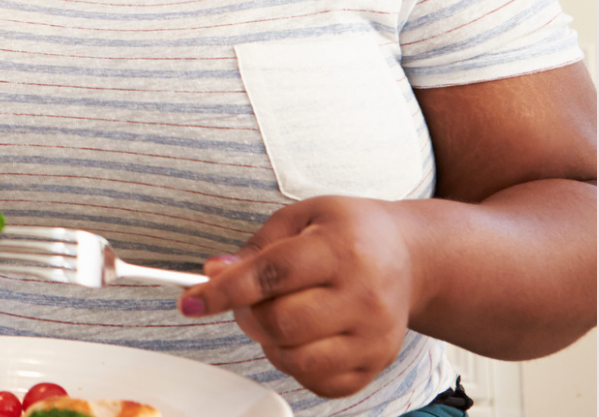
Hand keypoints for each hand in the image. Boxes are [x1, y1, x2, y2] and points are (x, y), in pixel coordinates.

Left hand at [177, 196, 418, 398]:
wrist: (410, 256)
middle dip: (245, 314)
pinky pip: (318, 382)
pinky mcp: (376, 364)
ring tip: (278, 315)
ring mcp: (374, 336)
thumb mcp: (300, 218)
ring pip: (295, 358)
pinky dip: (294, 364)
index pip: (271, 275)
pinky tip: (302, 337)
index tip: (190, 301)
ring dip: (268, 342)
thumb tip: (213, 274)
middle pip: (279, 323)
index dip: (224, 291)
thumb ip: (254, 248)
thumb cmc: (347, 232)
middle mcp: (363, 295)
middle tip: (246, 300)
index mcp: (340, 248)